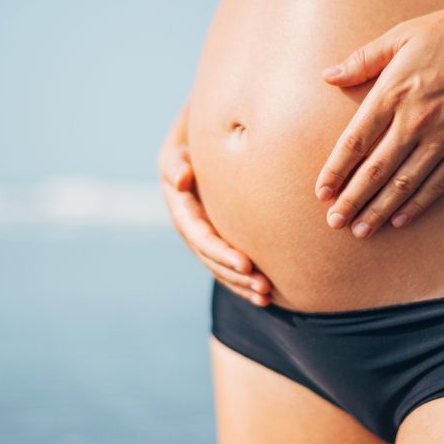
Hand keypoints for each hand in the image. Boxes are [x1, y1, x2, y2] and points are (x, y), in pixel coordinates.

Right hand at [158, 108, 271, 305]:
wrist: (193, 149)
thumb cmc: (190, 146)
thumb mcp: (178, 152)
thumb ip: (177, 164)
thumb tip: (182, 179)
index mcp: (181, 209)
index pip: (202, 237)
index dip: (222, 253)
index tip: (246, 265)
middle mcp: (191, 229)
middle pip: (213, 259)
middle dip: (237, 276)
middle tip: (263, 287)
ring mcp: (203, 237)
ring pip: (221, 268)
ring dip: (242, 285)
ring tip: (267, 296)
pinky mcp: (217, 239)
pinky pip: (228, 266)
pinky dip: (244, 281)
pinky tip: (266, 295)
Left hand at [314, 0, 443, 237]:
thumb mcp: (402, 35)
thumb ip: (363, 59)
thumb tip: (328, 76)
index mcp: (392, 92)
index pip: (355, 141)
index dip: (335, 170)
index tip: (321, 191)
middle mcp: (414, 120)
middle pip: (375, 170)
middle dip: (352, 199)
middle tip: (334, 221)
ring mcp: (443, 137)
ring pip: (404, 183)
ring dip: (380, 209)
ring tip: (361, 230)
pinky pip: (438, 183)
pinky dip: (418, 204)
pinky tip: (401, 219)